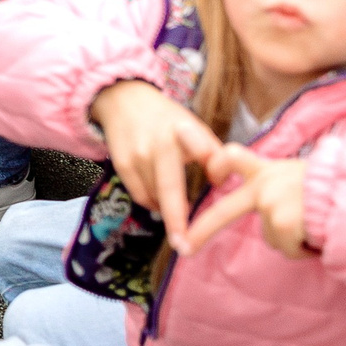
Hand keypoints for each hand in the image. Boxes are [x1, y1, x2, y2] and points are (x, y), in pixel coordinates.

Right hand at [89, 80, 222, 248]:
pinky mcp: (122, 165)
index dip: (211, 161)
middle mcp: (159, 144)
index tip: (218, 183)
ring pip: (155, 197)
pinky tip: (161, 203)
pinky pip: (140, 195)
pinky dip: (153, 204)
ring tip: (178, 216)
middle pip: (170, 188)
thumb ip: (212, 152)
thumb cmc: (168, 120)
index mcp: (185, 131)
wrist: (124, 100)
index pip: (202, 148)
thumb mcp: (193, 125)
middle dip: (176, 220)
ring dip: (168, 211)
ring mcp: (138, 155)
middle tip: (184, 246)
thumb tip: (222, 186)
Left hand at [179, 144, 312, 258]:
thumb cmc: (336, 189)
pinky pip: (287, 249)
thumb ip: (280, 186)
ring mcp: (270, 203)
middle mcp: (264, 184)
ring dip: (291, 238)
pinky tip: (317, 234)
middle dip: (201, 230)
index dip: (217, 166)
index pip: (232, 156)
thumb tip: (272, 210)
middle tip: (185, 247)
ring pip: (272, 238)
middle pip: (223, 211)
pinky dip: (302, 248)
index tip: (211, 177)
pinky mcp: (280, 222)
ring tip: (314, 224)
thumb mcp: (302, 178)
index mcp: (269, 170)